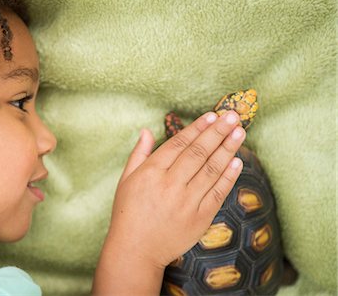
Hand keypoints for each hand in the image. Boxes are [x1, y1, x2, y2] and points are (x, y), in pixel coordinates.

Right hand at [92, 110, 244, 295]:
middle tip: (232, 116)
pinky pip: (218, 193)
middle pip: (198, 153)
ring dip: (227, 149)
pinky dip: (229, 176)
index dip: (197, 128)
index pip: (178, 144)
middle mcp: (170, 185)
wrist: (136, 251)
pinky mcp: (199, 218)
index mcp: (151, 173)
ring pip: (211, 170)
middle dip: (217, 132)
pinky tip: (237, 161)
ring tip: (240, 132)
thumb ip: (139, 154)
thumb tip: (147, 131)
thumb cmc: (128, 213)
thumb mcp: (126, 180)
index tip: (211, 115)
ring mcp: (186, 202)